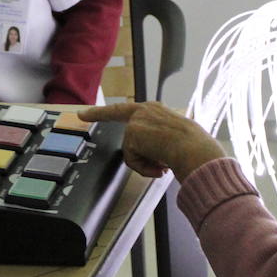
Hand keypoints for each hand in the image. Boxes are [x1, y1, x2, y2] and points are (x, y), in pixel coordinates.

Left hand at [79, 101, 225, 180]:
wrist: (196, 150)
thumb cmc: (194, 147)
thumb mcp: (177, 139)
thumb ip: (159, 143)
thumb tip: (155, 164)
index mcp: (158, 111)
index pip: (129, 109)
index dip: (108, 111)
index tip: (87, 111)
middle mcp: (146, 110)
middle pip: (116, 113)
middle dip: (97, 114)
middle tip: (80, 114)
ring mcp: (138, 120)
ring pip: (131, 149)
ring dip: (145, 162)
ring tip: (164, 165)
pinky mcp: (133, 132)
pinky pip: (132, 158)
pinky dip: (144, 167)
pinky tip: (160, 166)